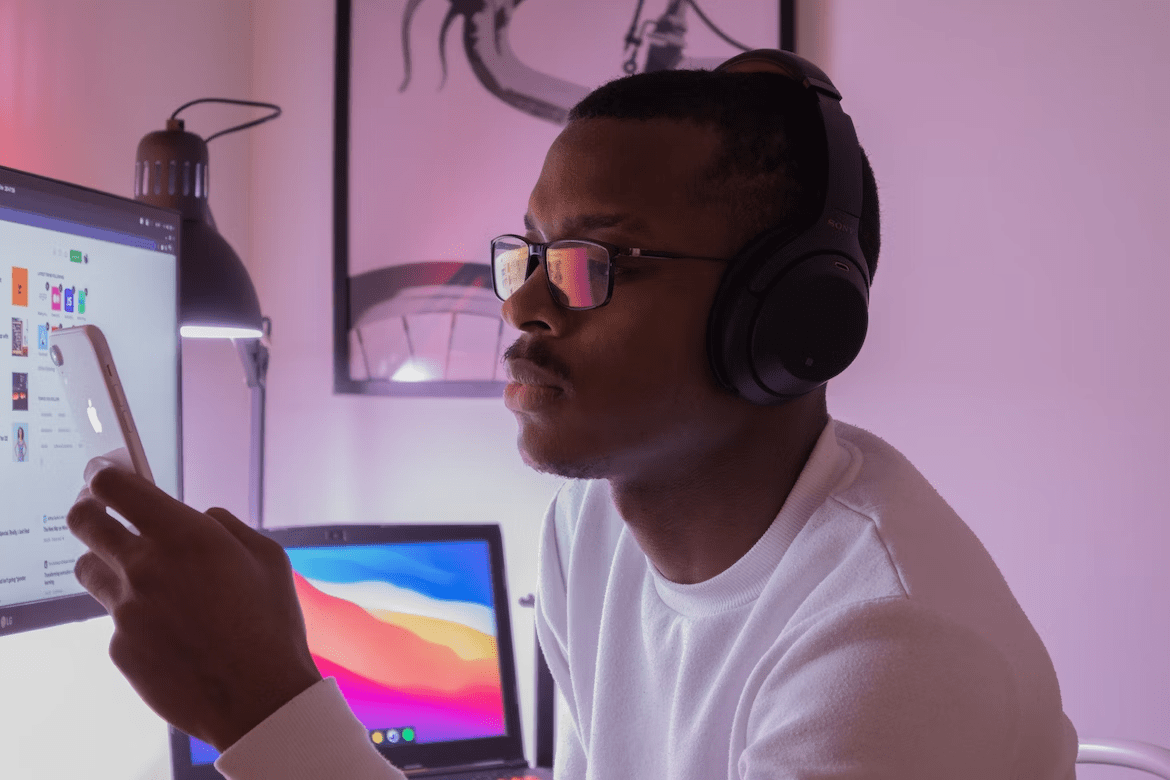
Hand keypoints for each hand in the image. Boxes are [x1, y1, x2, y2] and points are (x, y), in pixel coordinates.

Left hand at [67, 460, 323, 751]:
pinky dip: (136, 616)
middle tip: (99, 510)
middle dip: (88, 508)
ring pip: (90, 571)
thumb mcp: (268, 558)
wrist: (258, 697)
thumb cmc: (270, 625)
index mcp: (184, 536)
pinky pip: (116, 619)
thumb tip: (201, 519)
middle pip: (84, 522)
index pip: (116, 487)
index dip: (104, 474)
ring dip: (107, 563)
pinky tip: (172, 631)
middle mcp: (145, 568)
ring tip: (139, 575)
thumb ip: (226, 527)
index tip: (104, 473)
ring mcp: (126, 610)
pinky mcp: (120, 647)